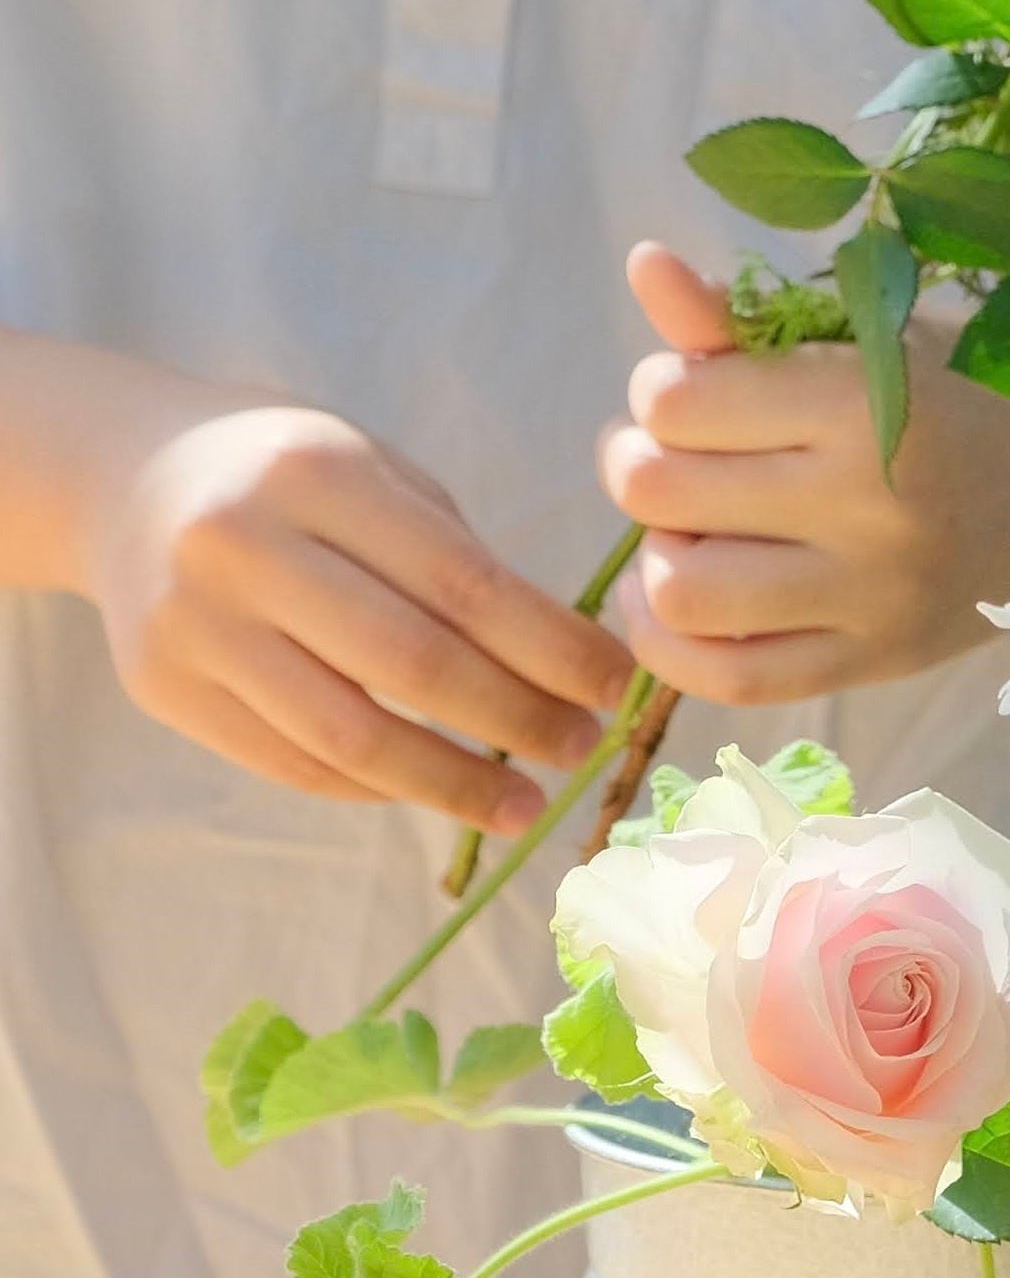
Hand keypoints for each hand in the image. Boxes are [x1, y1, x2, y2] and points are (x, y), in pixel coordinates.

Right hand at [80, 386, 637, 833]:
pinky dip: (378, 786)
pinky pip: (293, 763)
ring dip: (452, 782)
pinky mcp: (161, 689)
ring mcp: (192, 625)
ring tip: (526, 805)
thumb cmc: (293, 476)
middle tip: (583, 748)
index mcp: (316, 473)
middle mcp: (242, 546)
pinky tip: (436, 791)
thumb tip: (570, 663)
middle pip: (410, 663)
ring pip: (348, 735)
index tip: (616, 687)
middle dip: (515, 718)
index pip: (461, 582)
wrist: (126, 476)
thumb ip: (459, 556)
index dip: (551, 648)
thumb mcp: (377, 473)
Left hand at [598, 245, 1009, 705]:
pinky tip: (673, 602)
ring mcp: (872, 595)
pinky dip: (670, 645)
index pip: (676, 403)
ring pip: (680, 594)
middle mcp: (868, 505)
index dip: (657, 390)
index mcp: (866, 403)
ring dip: (657, 554)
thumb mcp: (870, 336)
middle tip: (678, 457)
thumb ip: (745, 319)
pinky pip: (730, 678)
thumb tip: (644, 265)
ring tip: (689, 529)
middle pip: (658, 492)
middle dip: (639, 464)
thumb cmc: (966, 395)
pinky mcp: (874, 660)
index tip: (693, 390)